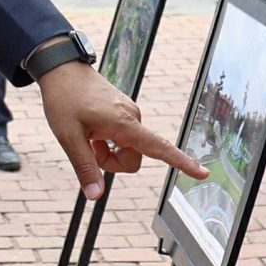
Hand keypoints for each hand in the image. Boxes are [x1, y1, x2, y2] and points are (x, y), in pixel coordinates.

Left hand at [37, 61, 203, 198]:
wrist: (62, 69)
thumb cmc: (64, 99)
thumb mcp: (68, 137)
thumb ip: (85, 167)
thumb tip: (96, 196)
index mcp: (124, 123)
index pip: (158, 147)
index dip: (182, 162)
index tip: (203, 173)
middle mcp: (133, 118)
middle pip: (132, 160)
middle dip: (110, 163)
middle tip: (87, 144)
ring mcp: (130, 115)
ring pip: (126, 152)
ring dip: (106, 152)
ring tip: (87, 132)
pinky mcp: (124, 114)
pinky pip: (122, 140)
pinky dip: (106, 142)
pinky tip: (91, 128)